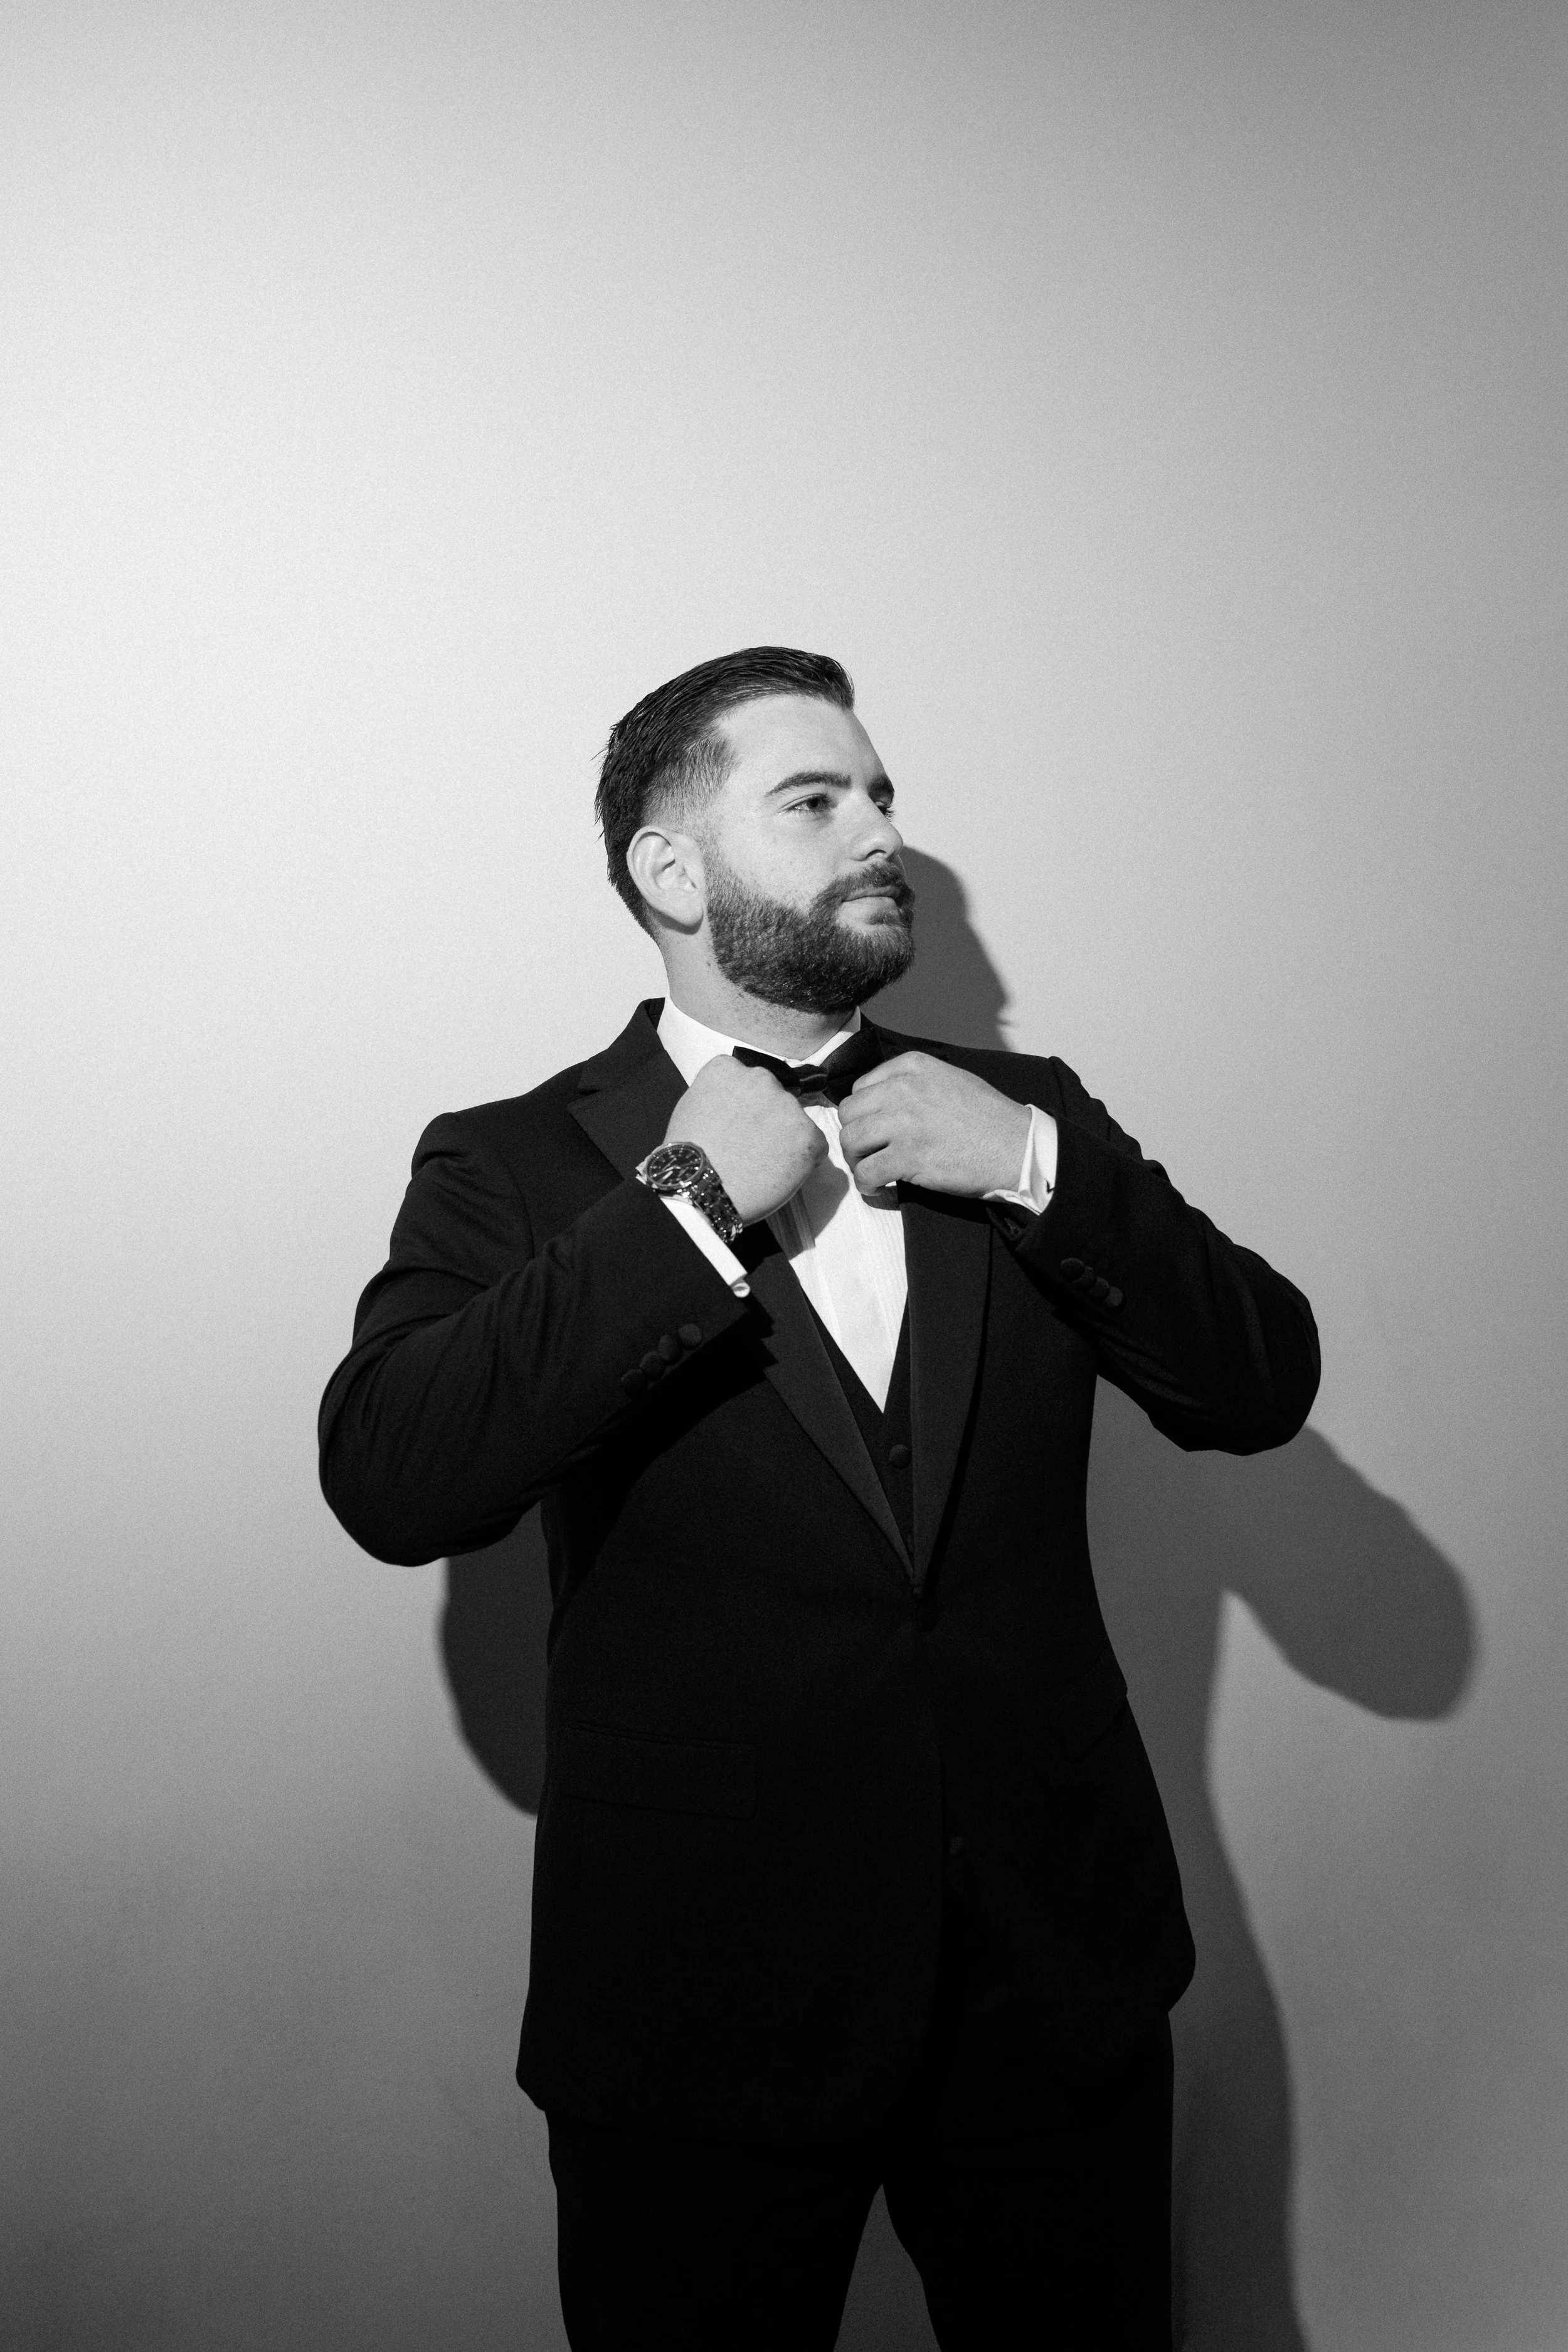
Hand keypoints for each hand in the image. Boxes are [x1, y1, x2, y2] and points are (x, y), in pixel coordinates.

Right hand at [663, 1054, 827, 1224]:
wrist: (700, 1189)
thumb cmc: (686, 1156)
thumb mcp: (690, 1108)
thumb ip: (715, 1095)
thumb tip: (732, 1103)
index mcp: (728, 1068)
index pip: (744, 1078)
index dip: (742, 1105)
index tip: (735, 1124)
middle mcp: (761, 1077)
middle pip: (772, 1095)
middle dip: (766, 1116)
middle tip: (751, 1146)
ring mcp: (787, 1104)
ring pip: (793, 1119)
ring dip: (785, 1137)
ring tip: (763, 1164)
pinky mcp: (808, 1133)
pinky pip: (814, 1144)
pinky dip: (804, 1159)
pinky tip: (780, 1174)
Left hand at [838, 1053, 1032, 1196]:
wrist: (1016, 1147)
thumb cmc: (989, 1118)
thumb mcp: (951, 1079)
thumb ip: (914, 1082)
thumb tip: (883, 1100)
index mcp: (913, 1067)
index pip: (861, 1088)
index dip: (863, 1113)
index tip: (871, 1129)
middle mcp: (903, 1090)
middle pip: (850, 1114)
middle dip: (853, 1136)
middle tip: (865, 1152)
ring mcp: (904, 1123)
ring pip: (851, 1141)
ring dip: (855, 1160)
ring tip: (870, 1170)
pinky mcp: (907, 1156)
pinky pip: (866, 1171)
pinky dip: (866, 1184)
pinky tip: (876, 1187)